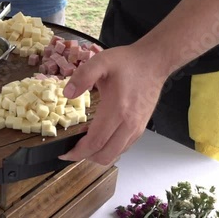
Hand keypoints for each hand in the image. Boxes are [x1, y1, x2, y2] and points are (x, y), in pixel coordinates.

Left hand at [59, 45, 167, 164]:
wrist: (153, 62)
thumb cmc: (127, 62)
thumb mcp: (100, 61)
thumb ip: (83, 76)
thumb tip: (67, 94)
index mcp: (117, 110)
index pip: (96, 142)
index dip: (78, 152)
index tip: (64, 153)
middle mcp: (129, 124)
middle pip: (105, 154)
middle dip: (85, 157)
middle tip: (71, 150)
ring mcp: (136, 128)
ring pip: (115, 154)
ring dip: (97, 154)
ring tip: (83, 143)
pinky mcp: (140, 127)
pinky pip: (123, 147)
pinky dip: (109, 148)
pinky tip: (99, 137)